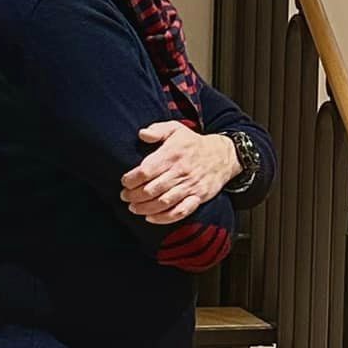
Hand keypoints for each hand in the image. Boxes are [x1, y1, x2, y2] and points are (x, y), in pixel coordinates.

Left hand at [121, 123, 237, 224]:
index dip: (131, 179)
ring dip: (145, 208)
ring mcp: (190, 186)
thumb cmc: (193, 143)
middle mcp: (181, 171)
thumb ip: (157, 130)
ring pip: (163, 202)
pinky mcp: (198, 197)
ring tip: (133, 208)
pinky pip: (180, 212)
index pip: (146, 171)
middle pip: (152, 189)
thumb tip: (141, 134)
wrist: (223, 156)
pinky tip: (151, 218)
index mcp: (172, 154)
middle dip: (134, 195)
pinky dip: (164, 218)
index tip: (124, 182)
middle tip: (125, 196)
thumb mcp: (176, 129)